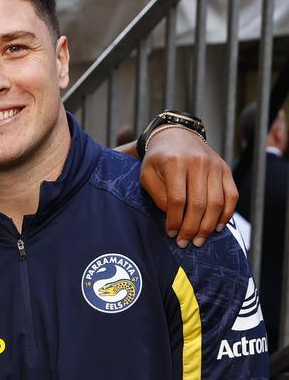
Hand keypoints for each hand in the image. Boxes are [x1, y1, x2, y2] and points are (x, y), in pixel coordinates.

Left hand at [140, 127, 237, 248]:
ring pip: (217, 202)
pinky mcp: (226, 169)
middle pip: (199, 203)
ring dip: (209, 226)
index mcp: (175, 163)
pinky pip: (232, 195)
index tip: (171, 234)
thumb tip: (173, 216)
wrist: (176, 136)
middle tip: (186, 244)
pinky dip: (226, 214)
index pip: (177, 200)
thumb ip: (158, 195)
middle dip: (192, 228)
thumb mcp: (147, 175)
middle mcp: (198, 163)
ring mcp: (215, 166)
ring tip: (199, 240)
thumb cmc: (157, 160)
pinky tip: (217, 227)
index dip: (175, 221)